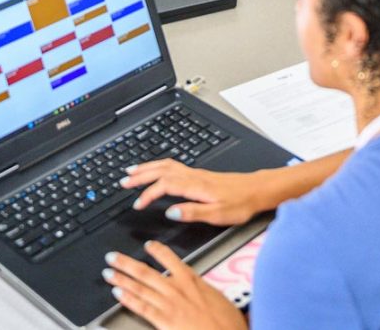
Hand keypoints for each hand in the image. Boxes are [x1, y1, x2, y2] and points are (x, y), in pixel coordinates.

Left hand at [102, 242, 245, 329]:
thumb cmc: (227, 322)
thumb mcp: (218, 297)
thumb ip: (202, 290)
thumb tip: (199, 288)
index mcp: (191, 279)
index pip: (170, 258)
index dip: (156, 250)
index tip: (147, 245)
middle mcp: (176, 288)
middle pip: (146, 271)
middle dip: (126, 263)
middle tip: (112, 257)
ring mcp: (168, 304)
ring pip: (140, 287)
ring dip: (122, 278)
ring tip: (109, 272)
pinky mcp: (164, 321)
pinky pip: (141, 307)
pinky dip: (128, 299)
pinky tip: (118, 293)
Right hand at [120, 159, 262, 225]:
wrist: (257, 190)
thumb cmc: (240, 203)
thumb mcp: (218, 214)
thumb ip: (193, 212)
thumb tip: (170, 212)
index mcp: (195, 185)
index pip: (164, 185)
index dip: (148, 194)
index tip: (137, 205)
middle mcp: (193, 176)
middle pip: (161, 170)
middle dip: (141, 174)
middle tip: (123, 180)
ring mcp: (196, 173)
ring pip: (166, 165)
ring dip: (148, 167)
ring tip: (132, 172)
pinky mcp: (199, 175)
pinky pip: (173, 166)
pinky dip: (159, 166)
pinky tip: (156, 170)